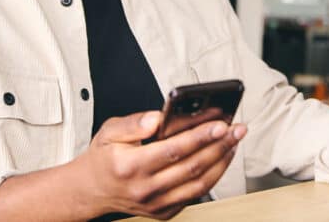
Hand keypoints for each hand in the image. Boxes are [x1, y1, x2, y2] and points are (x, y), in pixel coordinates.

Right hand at [75, 110, 247, 219]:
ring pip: (199, 184)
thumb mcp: (109, 131)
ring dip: (222, 162)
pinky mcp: (164, 212)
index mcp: (131, 166)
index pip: (174, 150)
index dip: (200, 136)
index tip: (220, 124)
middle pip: (193, 167)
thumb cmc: (104, 158)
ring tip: (233, 143)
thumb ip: (133, 122)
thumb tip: (157, 117)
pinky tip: (220, 159)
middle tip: (236, 130)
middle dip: (220, 145)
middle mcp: (145, 188)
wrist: (92, 190)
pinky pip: (195, 195)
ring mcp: (156, 203)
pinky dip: (212, 177)